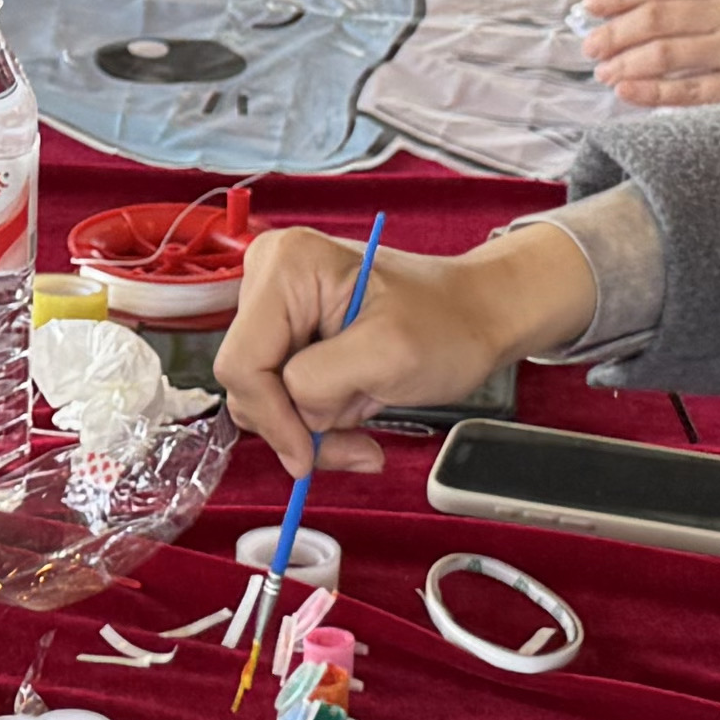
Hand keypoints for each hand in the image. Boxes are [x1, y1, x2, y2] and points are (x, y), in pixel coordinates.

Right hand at [212, 221, 598, 482]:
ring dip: (309, 427)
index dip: (272, 416)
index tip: (308, 455)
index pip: (241, 361)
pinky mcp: (290, 337)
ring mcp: (278, 309)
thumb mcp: (388, 354)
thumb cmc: (448, 322)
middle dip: (295, 424)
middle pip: (247, 381)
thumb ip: (321, 382)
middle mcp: (269, 279)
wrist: (478, 316)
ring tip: (361, 425)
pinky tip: (354, 414)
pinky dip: (315, 420)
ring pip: (261, 397)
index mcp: (286, 265)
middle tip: (351, 445)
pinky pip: (281, 396)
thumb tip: (290, 419)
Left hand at [577, 0, 719, 106]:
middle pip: (659, 16)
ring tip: (603, 71)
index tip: (592, 6)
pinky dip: (653, 92)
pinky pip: (692, 92)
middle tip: (587, 44)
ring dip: (627, 62)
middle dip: (614, 31)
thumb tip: (667, 11)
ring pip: (668, 53)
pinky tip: (629, 93)